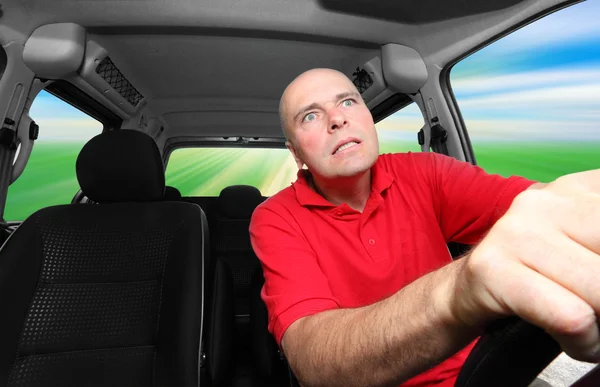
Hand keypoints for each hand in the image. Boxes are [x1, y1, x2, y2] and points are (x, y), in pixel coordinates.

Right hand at [452, 169, 599, 361]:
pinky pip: (571, 316)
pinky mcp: (493, 267)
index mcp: (581, 187)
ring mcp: (517, 230)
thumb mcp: (586, 246)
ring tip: (588, 327)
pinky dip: (583, 342)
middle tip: (599, 308)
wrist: (467, 289)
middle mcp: (549, 199)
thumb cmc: (538, 275)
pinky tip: (572, 338)